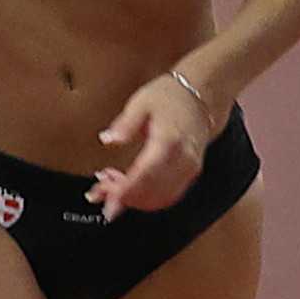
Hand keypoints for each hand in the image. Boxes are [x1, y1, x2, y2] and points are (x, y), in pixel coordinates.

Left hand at [91, 71, 215, 220]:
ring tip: (111, 188)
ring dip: (134, 201)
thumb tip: (108, 139)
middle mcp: (184, 159)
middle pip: (152, 190)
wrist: (200, 97)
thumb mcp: (141, 102)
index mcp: (169, 140)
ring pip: (160, 198)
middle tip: (99, 192)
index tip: (105, 197)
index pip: (146, 173)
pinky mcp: (190, 175)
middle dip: (124, 198)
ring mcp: (189, 169)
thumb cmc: (170, 98)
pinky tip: (129, 189)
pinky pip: (168, 196)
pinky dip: (147, 199)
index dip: (125, 190)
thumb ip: (125, 124)